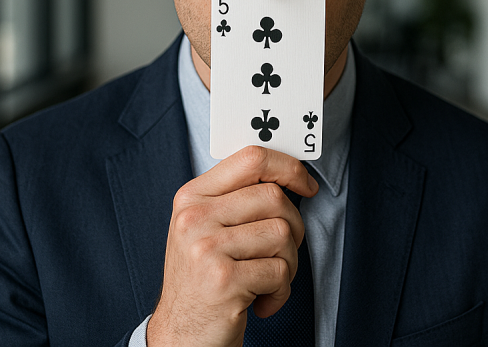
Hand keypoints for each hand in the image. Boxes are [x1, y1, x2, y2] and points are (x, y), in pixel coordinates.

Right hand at [147, 145, 318, 346]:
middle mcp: (194, 218)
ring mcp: (206, 248)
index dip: (288, 167)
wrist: (181, 336)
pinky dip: (280, 291)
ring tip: (266, 280)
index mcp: (192, 197)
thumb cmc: (202, 282)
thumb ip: (236, 199)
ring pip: (282, 234)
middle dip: (293, 228)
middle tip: (281, 254)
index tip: (305, 184)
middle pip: (274, 197)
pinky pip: (279, 271)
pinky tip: (260, 301)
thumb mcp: (206, 230)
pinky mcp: (223, 280)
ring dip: (287, 264)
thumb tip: (287, 176)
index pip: (251, 159)